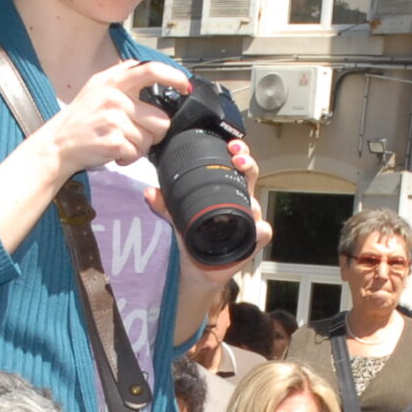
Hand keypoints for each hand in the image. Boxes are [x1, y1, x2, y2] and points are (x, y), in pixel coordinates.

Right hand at [38, 58, 185, 176]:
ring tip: (120, 142)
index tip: (185, 86)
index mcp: (112, 81)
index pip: (150, 70)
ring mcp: (114, 119)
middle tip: (136, 135)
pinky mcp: (113, 140)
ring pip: (150, 140)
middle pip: (160, 119)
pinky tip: (115, 152)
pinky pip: (137, 153)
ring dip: (138, 147)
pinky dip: (128, 158)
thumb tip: (155, 73)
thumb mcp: (96, 87)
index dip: (173, 77)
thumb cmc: (80, 119)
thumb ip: (122, 77)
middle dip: (153, 133)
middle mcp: (114, 97)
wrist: (57, 144)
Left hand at [148, 130, 271, 278]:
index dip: (239, 153)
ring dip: (252, 199)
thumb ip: (164, 204)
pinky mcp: (253, 240)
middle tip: (238, 158)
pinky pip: (263, 232)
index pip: (236, 166)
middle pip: (251, 177)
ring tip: (245, 197)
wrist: (198, 266)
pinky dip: (260, 230)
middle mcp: (241, 201)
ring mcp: (249, 220)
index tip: (231, 146)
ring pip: (257, 205)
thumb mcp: (177, 217)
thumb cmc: (193, 236)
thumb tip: (149, 192)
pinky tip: (256, 229)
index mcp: (226, 190)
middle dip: (248, 164)